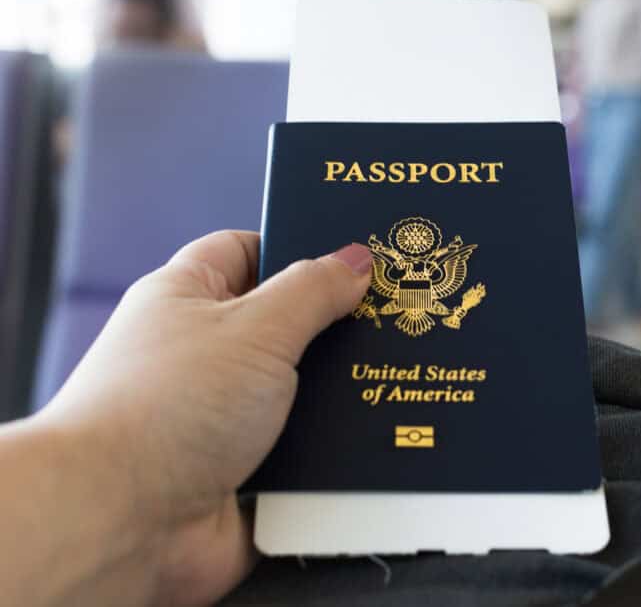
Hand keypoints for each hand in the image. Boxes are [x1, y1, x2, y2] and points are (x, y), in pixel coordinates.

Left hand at [28, 231, 371, 605]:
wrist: (117, 524)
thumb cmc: (165, 409)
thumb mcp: (256, 329)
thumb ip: (313, 291)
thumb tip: (356, 262)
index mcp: (187, 299)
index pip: (245, 252)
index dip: (297, 248)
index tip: (355, 257)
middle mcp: (200, 355)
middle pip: (283, 326)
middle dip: (332, 330)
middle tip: (392, 322)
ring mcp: (219, 418)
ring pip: (298, 395)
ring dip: (334, 400)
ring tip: (390, 383)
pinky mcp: (240, 475)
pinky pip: (302, 455)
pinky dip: (330, 456)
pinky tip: (371, 444)